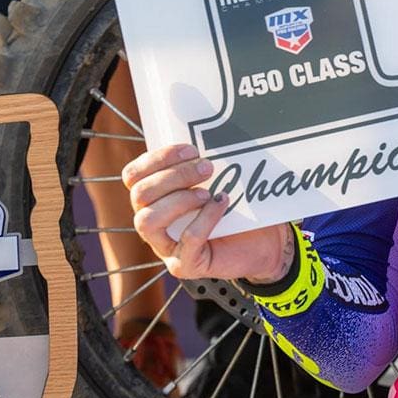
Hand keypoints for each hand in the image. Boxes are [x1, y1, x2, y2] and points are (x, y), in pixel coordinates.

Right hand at [122, 144, 292, 282]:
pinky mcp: (185, 265)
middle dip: (173, 176)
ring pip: (146, 221)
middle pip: (140, 194)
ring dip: (178, 200)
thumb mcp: (219, 179)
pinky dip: (204, 219)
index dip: (156, 158)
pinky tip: (221, 205)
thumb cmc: (238, 206)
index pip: (133, 175)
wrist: (264, 242)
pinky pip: (186, 242)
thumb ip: (204, 162)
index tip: (191, 148)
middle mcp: (152, 221)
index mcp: (155, 197)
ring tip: (207, 193)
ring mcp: (166, 247)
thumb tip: (211, 131)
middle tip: (206, 168)